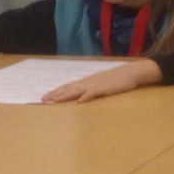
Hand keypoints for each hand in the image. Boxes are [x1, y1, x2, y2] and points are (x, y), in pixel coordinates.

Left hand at [43, 59, 162, 103]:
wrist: (131, 72)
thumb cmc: (117, 78)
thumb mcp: (101, 82)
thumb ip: (91, 88)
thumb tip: (81, 95)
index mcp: (87, 81)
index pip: (68, 86)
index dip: (57, 91)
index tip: (46, 96)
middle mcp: (88, 82)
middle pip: (69, 89)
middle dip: (55, 95)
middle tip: (43, 100)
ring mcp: (95, 85)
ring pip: (76, 91)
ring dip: (64, 96)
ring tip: (54, 101)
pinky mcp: (105, 89)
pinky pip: (93, 93)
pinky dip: (86, 97)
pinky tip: (79, 101)